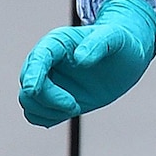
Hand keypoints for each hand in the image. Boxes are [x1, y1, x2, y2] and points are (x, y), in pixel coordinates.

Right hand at [18, 0, 155, 126]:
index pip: (37, 58)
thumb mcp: (114, 37)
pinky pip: (36, 114)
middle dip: (48, 99)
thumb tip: (80, 58)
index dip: (32, 74)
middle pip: (28, 84)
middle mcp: (47, 62)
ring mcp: (50, 82)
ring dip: (47, 111)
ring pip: (29, 102)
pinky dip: (47, 118)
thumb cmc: (120, 43)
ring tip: (75, 107)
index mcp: (57, 42)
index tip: (32, 89)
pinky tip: (68, 112)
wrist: (127, 59)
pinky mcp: (56, 99)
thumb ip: (98, 44)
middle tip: (75, 106)